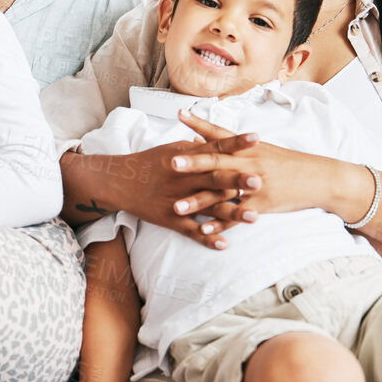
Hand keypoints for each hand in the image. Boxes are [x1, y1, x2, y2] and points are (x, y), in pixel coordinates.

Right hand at [81, 134, 257, 248]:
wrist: (120, 181)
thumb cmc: (149, 162)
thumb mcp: (173, 148)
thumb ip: (197, 147)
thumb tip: (215, 141)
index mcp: (187, 158)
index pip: (216, 147)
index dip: (236, 143)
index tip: (256, 138)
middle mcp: (184, 178)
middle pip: (215, 178)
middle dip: (238, 180)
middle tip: (261, 181)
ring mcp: (178, 200)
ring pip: (209, 208)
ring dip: (232, 214)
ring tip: (254, 217)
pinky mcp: (170, 219)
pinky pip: (191, 231)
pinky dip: (207, 237)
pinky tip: (224, 244)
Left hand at [168, 112, 349, 222]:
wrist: (320, 179)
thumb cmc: (290, 164)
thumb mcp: (263, 150)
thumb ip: (234, 145)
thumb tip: (203, 136)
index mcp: (249, 148)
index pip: (221, 133)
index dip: (200, 124)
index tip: (179, 115)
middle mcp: (250, 163)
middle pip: (218, 162)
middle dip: (192, 163)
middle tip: (170, 163)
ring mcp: (256, 184)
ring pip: (222, 194)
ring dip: (198, 202)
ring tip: (176, 207)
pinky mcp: (263, 204)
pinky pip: (237, 216)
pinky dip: (220, 224)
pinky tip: (203, 231)